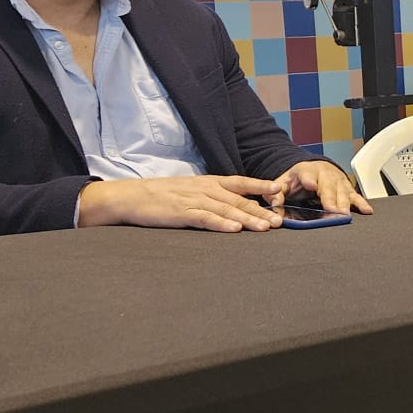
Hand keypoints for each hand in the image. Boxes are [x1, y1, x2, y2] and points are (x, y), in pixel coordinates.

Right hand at [78, 175, 285, 232]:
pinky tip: (234, 230)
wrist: (131, 197)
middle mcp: (205, 189)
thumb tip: (235, 208)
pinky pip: (205, 218)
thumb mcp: (191, 190)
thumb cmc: (162, 196)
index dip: (260, 186)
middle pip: (239, 200)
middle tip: (280, 220)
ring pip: (227, 210)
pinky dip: (221, 224)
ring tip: (265, 228)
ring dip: (248, 219)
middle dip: (261, 210)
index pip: (240, 182)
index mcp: (209, 182)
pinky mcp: (182, 213)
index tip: (279, 190)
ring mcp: (194, 200)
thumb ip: (212, 197)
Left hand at [270, 159, 372, 214]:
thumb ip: (275, 193)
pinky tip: (366, 210)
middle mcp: (324, 175)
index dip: (309, 180)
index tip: (311, 185)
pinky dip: (361, 203)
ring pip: (342, 192)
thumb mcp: (283, 183)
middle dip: (330, 198)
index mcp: (306, 171)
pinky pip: (354, 196)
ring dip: (344, 204)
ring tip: (345, 215)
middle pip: (328, 186)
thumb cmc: (298, 179)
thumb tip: (273, 203)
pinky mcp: (346, 188)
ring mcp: (337, 181)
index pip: (307, 174)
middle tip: (332, 210)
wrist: (313, 169)